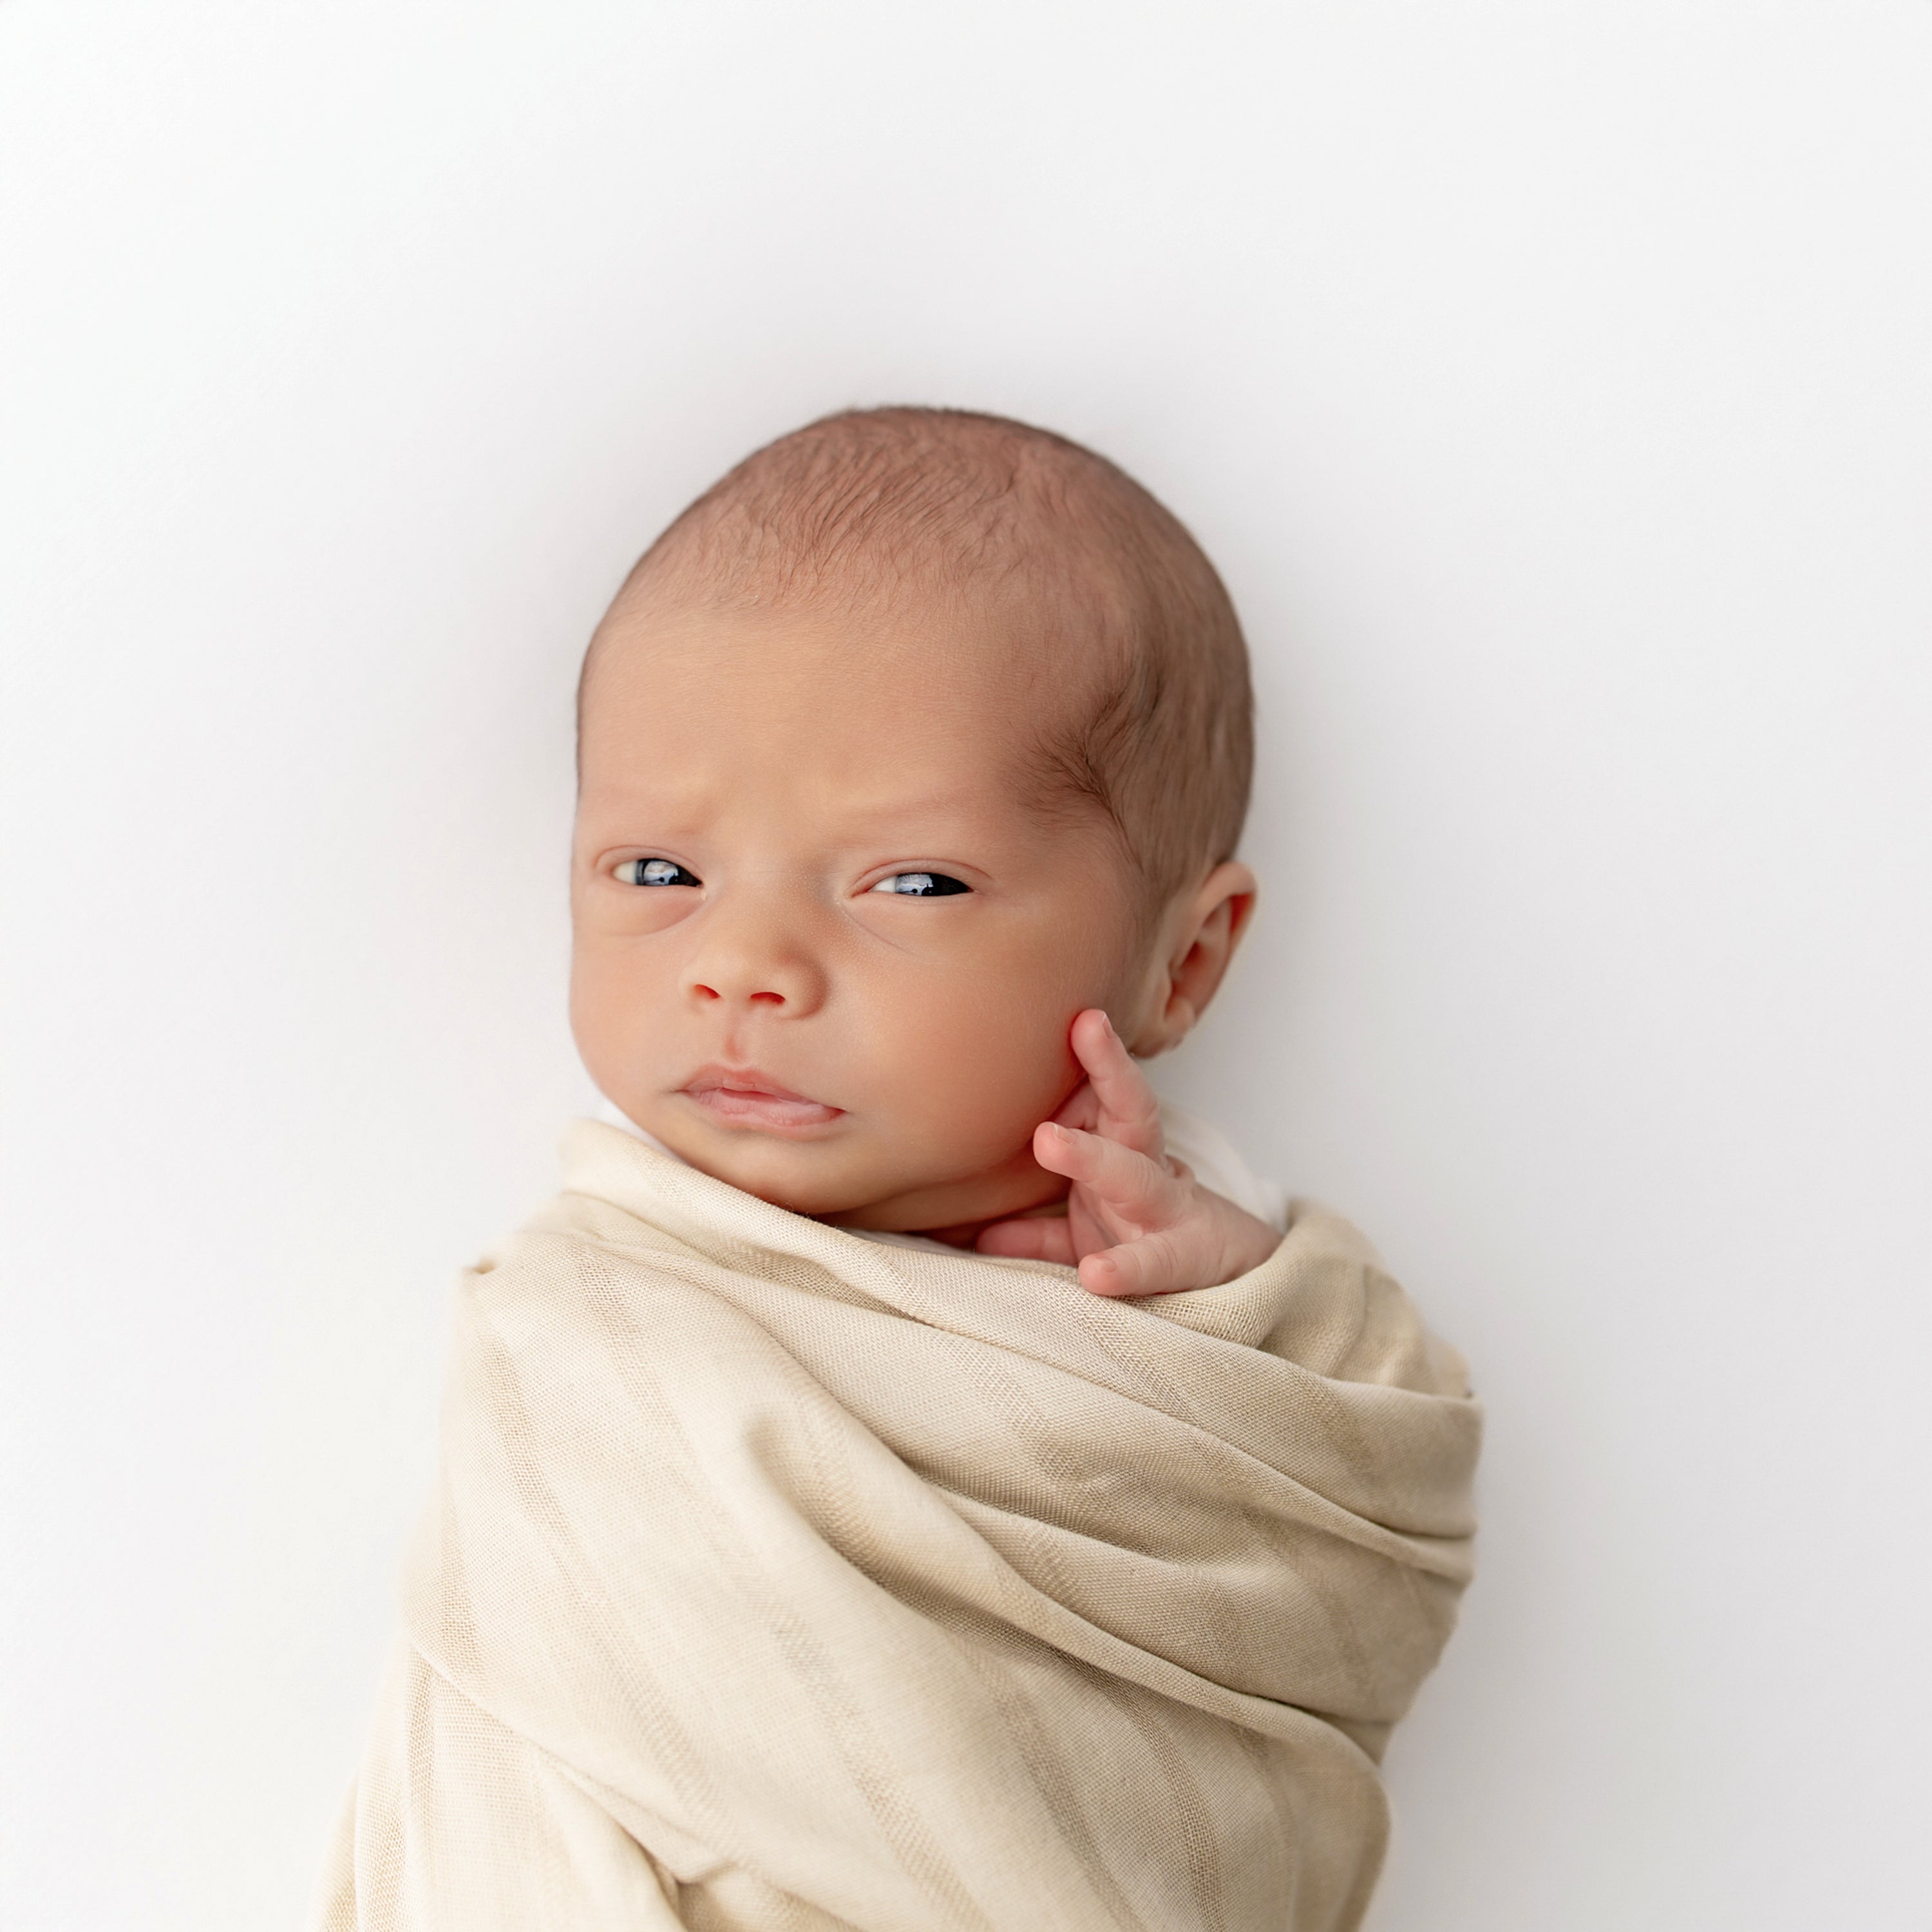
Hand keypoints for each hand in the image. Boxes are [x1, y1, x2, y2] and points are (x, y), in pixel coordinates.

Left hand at [975, 1009, 1282, 1297]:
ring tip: (1047, 1139)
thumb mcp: (1090, 1228)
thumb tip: (974, 1234)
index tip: (1080, 1016)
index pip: (1111, 1095)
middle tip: (1085, 1026)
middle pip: (1134, 1111)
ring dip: (1091, 1156)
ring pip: (1134, 1176)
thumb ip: (1036, 1231)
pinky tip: (1094, 1275)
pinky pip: (1146, 1263)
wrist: (1225, 1278)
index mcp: (1127, 1152)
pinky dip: (1121, 1269)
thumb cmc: (1148, 1239)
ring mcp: (1166, 1215)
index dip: (1099, 1057)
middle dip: (1110, 1070)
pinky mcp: (1178, 1262)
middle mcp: (1148, 1173)